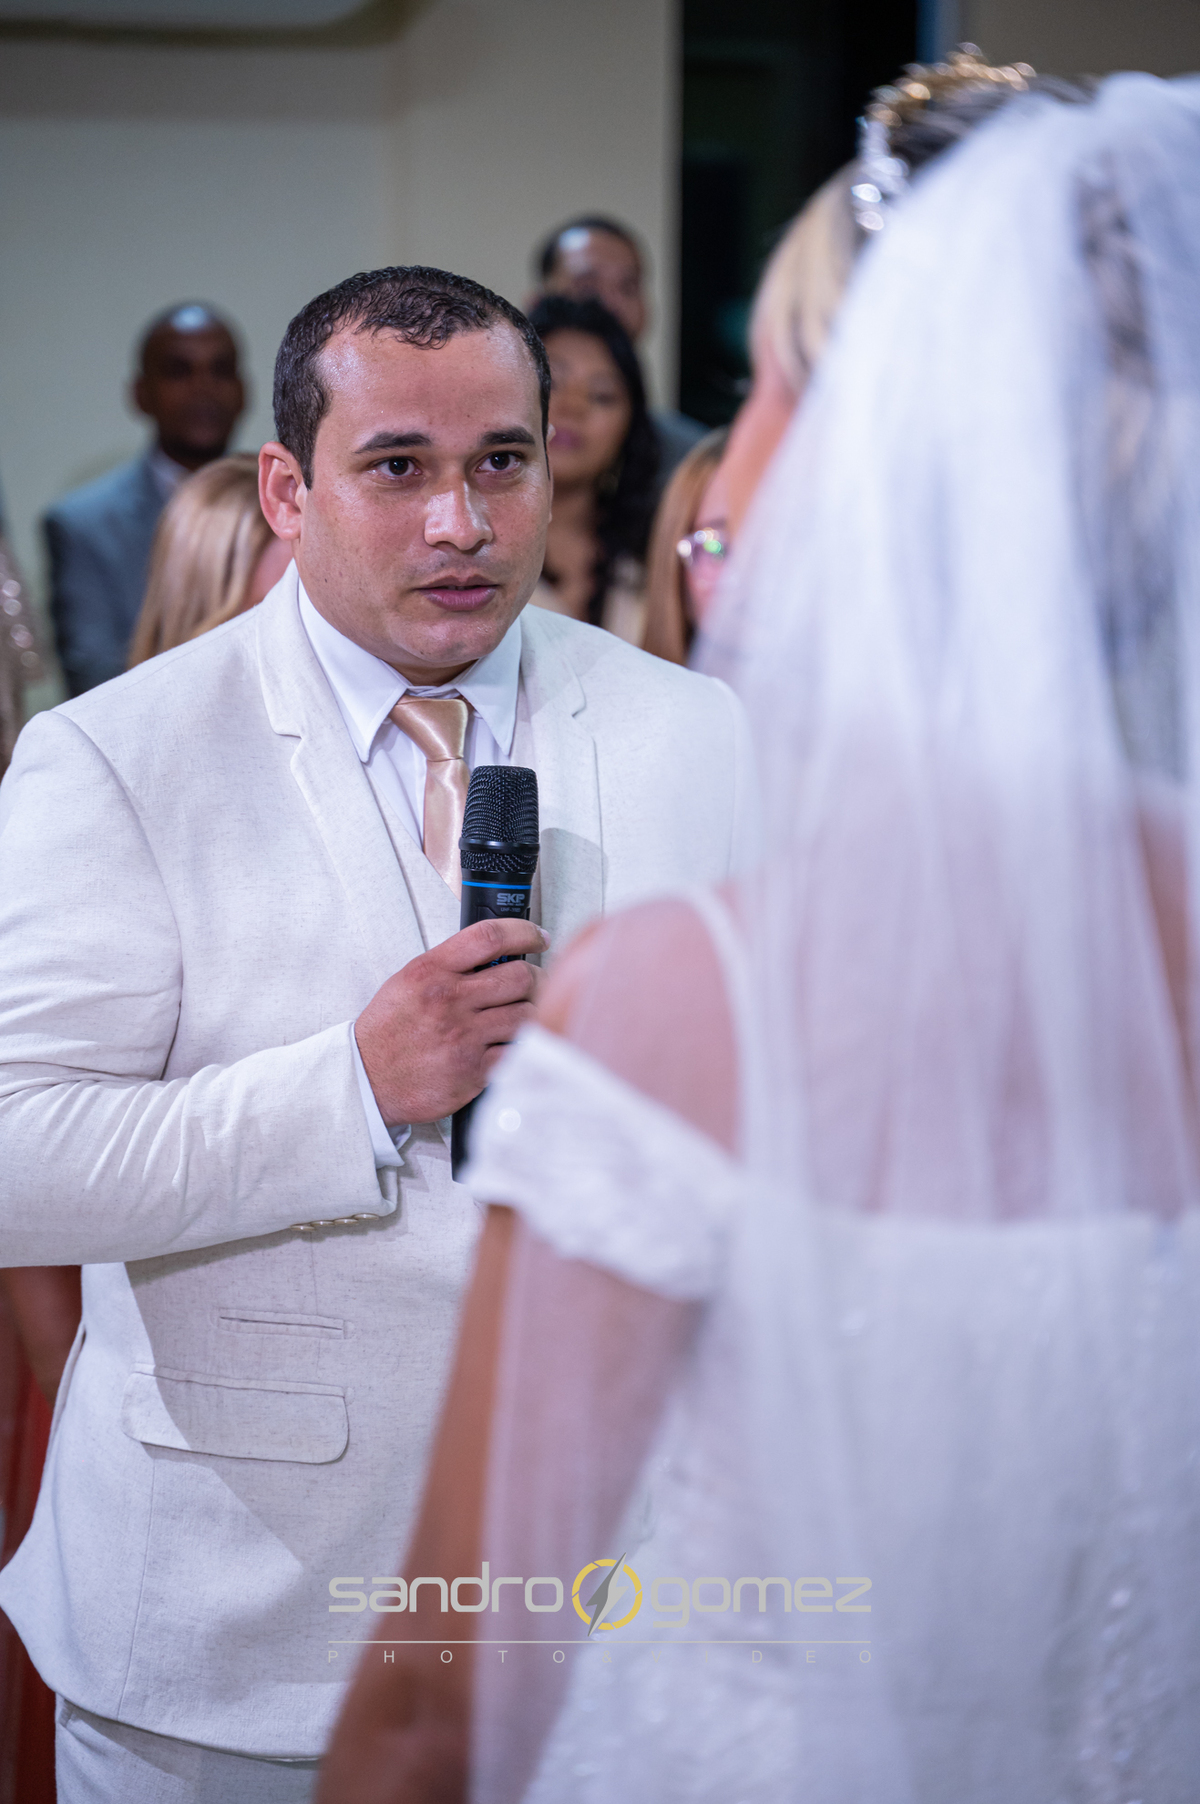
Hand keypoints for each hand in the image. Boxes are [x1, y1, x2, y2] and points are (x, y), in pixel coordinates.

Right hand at [355, 918, 547, 1123]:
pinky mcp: (473, 1070)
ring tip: (526, 1015)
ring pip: (527, 1013)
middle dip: (538, 978)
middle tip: (536, 984)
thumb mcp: (409, 982)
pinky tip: (517, 1043)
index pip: (490, 937)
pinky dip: (525, 1046)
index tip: (537, 938)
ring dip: (534, 1013)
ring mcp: (463, 1036)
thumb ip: (450, 965)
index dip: (524, 932)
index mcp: (431, 971)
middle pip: (520, 975)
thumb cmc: (388, 1032)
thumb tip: (495, 954)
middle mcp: (448, 1000)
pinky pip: (518, 1051)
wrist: (367, 1079)